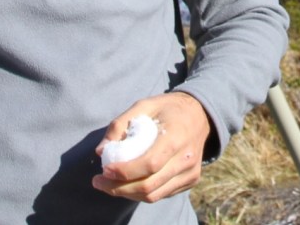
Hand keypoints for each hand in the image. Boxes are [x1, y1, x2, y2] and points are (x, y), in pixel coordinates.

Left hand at [92, 91, 211, 202]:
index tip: (104, 170)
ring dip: (127, 194)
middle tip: (98, 182)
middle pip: (150, 185)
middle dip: (119, 188)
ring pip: (154, 195)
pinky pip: (162, 194)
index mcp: (176, 136)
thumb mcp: (144, 105)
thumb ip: (120, 124)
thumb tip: (100, 151)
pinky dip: (141, 193)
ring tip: (108, 185)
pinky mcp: (190, 180)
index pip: (149, 164)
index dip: (125, 171)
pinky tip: (127, 184)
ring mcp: (190, 173)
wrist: (200, 114)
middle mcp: (186, 159)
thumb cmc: (168, 108)